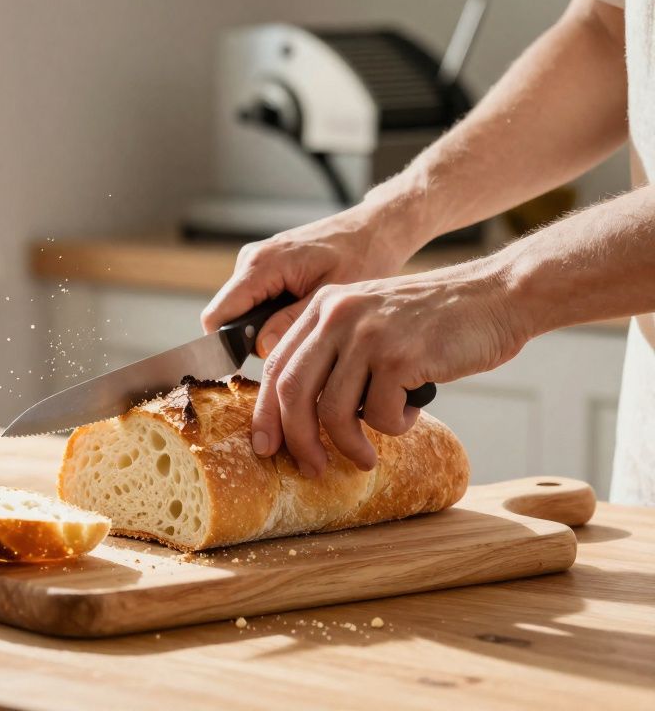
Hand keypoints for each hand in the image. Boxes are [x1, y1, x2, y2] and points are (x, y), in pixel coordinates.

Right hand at [201, 197, 423, 356]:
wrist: (375, 228)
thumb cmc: (362, 255)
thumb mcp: (331, 295)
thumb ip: (291, 322)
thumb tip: (260, 347)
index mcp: (261, 264)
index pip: (217, 317)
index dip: (227, 347)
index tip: (260, 365)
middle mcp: (251, 260)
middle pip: (228, 319)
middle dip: (254, 340)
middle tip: (299, 346)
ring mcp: (256, 263)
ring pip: (241, 313)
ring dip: (266, 329)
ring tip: (308, 327)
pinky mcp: (266, 268)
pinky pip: (255, 302)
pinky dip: (274, 316)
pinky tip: (305, 315)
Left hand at [253, 261, 527, 475]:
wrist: (498, 297)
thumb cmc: (436, 321)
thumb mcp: (372, 321)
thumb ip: (336, 353)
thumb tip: (301, 415)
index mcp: (324, 307)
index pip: (276, 366)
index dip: (266, 413)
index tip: (266, 447)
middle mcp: (338, 315)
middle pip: (292, 391)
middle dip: (297, 439)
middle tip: (311, 467)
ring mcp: (368, 334)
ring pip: (333, 410)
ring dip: (349, 445)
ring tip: (366, 457)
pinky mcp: (400, 356)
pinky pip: (380, 414)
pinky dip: (394, 426)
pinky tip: (411, 410)